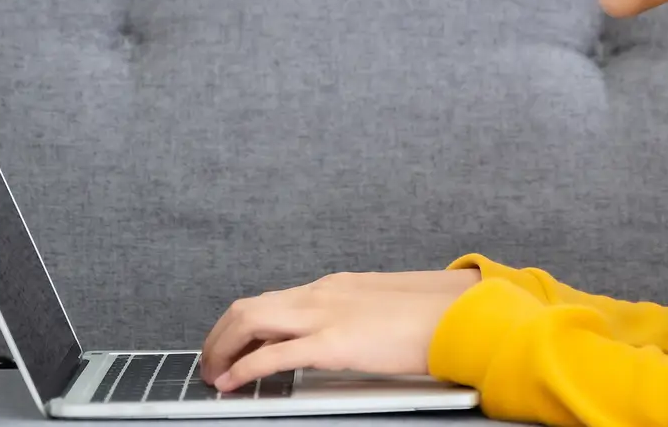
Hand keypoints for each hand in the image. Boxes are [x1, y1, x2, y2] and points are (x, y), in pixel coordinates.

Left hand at [199, 270, 481, 390]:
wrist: (458, 314)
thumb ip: (353, 317)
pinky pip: (273, 354)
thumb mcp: (381, 309)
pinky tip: (233, 382)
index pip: (271, 301)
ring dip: (222, 348)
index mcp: (333, 286)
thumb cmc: (429, 315)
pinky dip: (245, 369)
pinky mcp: (333, 343)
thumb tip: (342, 335)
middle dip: (219, 336)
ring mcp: (325, 315)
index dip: (241, 326)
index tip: (230, 345)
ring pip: (250, 321)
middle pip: (248, 307)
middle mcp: (321, 294)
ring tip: (214, 374)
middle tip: (210, 361)